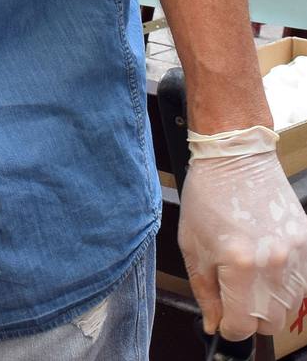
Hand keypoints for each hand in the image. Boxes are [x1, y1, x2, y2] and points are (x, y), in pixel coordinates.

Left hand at [178, 125, 306, 340]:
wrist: (236, 159)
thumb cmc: (207, 198)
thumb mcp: (191, 246)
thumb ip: (204, 291)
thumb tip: (214, 324)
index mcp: (239, 264)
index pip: (242, 325)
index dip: (229, 328)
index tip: (223, 322)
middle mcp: (272, 262)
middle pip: (272, 322)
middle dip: (250, 317)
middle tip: (234, 298)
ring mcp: (295, 253)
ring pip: (290, 305)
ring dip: (269, 301)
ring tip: (249, 277)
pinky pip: (301, 281)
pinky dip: (284, 282)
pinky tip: (265, 263)